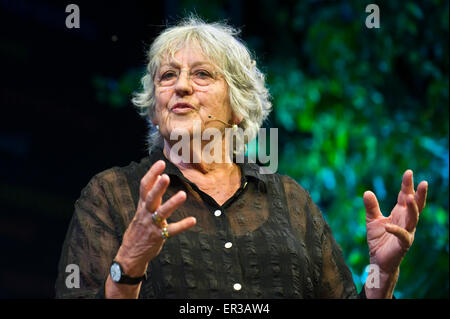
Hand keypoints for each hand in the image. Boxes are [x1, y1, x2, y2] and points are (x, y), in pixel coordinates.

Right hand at [115, 160, 196, 275]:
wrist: (130, 254)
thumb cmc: (139, 228)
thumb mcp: (141, 209)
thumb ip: (150, 194)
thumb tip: (159, 175)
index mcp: (142, 205)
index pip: (144, 187)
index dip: (151, 174)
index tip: (160, 163)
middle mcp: (145, 213)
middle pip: (150, 198)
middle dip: (158, 187)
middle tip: (166, 177)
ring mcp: (152, 225)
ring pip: (162, 213)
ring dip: (172, 203)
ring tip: (183, 194)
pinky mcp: (159, 236)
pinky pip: (172, 230)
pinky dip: (182, 225)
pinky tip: (193, 220)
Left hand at [363, 170, 427, 290]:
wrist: (378, 260)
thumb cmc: (379, 240)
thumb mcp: (372, 220)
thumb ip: (371, 207)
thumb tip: (366, 191)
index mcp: (400, 214)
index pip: (405, 196)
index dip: (407, 185)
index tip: (409, 172)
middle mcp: (406, 221)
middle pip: (415, 206)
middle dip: (419, 194)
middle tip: (423, 182)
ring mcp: (407, 232)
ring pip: (413, 219)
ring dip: (412, 209)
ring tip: (409, 197)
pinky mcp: (403, 244)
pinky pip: (401, 236)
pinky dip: (396, 230)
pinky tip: (388, 225)